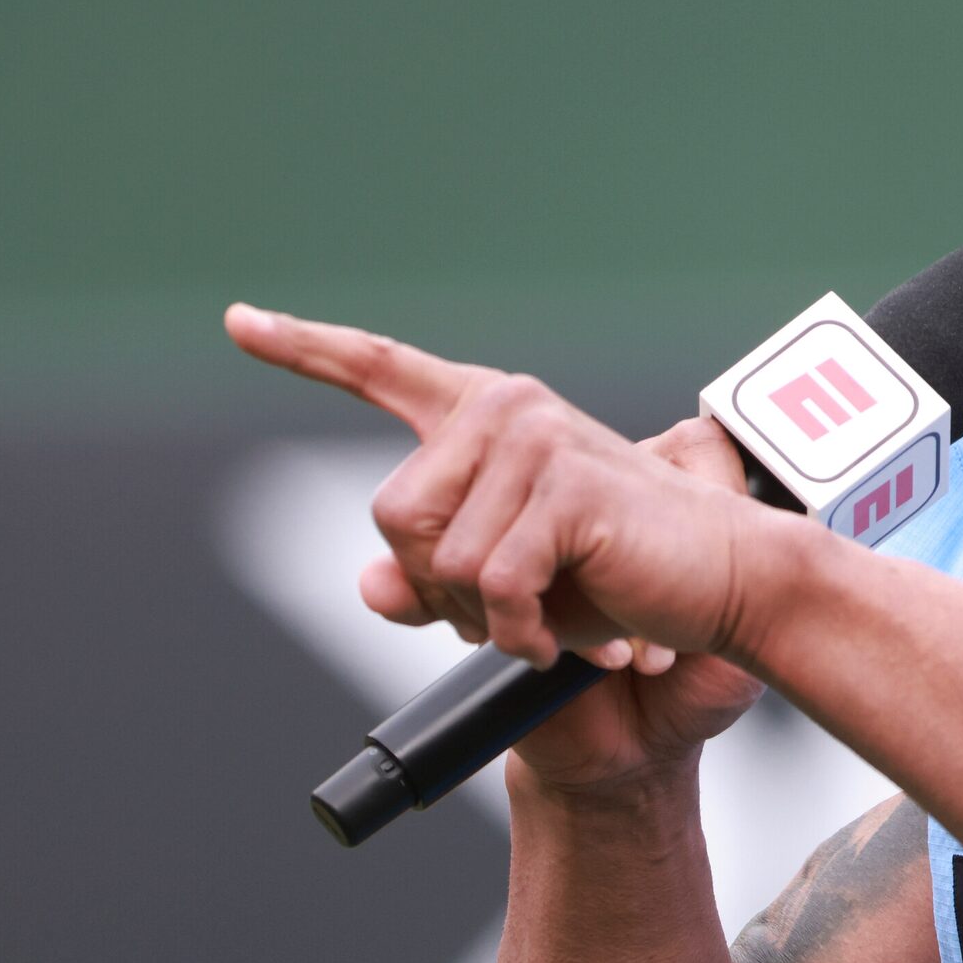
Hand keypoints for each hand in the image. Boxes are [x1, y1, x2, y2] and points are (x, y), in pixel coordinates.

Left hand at [225, 303, 777, 789]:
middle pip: (396, 517)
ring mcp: (536, 440)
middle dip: (447, 590)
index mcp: (486, 418)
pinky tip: (568, 639)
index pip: (380, 370)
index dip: (303, 349)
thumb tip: (373, 586)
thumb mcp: (509, 592)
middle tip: (521, 611)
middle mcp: (505, 410)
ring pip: (443, 560)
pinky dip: (522, 633)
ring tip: (556, 618)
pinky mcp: (566, 486)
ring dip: (491, 618)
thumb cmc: (621, 585)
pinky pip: (495, 584)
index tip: (239, 323)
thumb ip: (437, 583)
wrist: (723, 592)